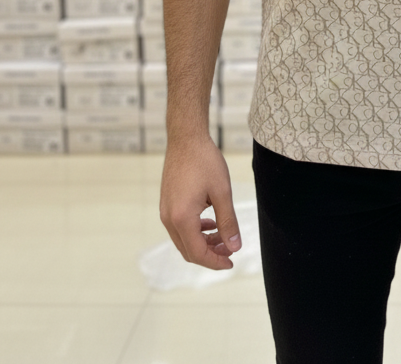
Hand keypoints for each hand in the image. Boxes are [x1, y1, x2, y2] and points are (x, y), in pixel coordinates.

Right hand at [160, 134, 241, 270]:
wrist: (186, 138)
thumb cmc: (204, 161)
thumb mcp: (222, 192)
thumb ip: (228, 221)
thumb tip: (235, 246)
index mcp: (182, 218)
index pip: (198, 253)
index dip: (215, 262)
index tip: (231, 263)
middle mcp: (169, 219)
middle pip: (188, 250)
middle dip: (210, 254)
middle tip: (231, 250)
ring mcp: (165, 211)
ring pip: (184, 240)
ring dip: (203, 243)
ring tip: (223, 237)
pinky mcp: (167, 204)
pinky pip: (180, 228)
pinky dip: (195, 232)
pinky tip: (211, 223)